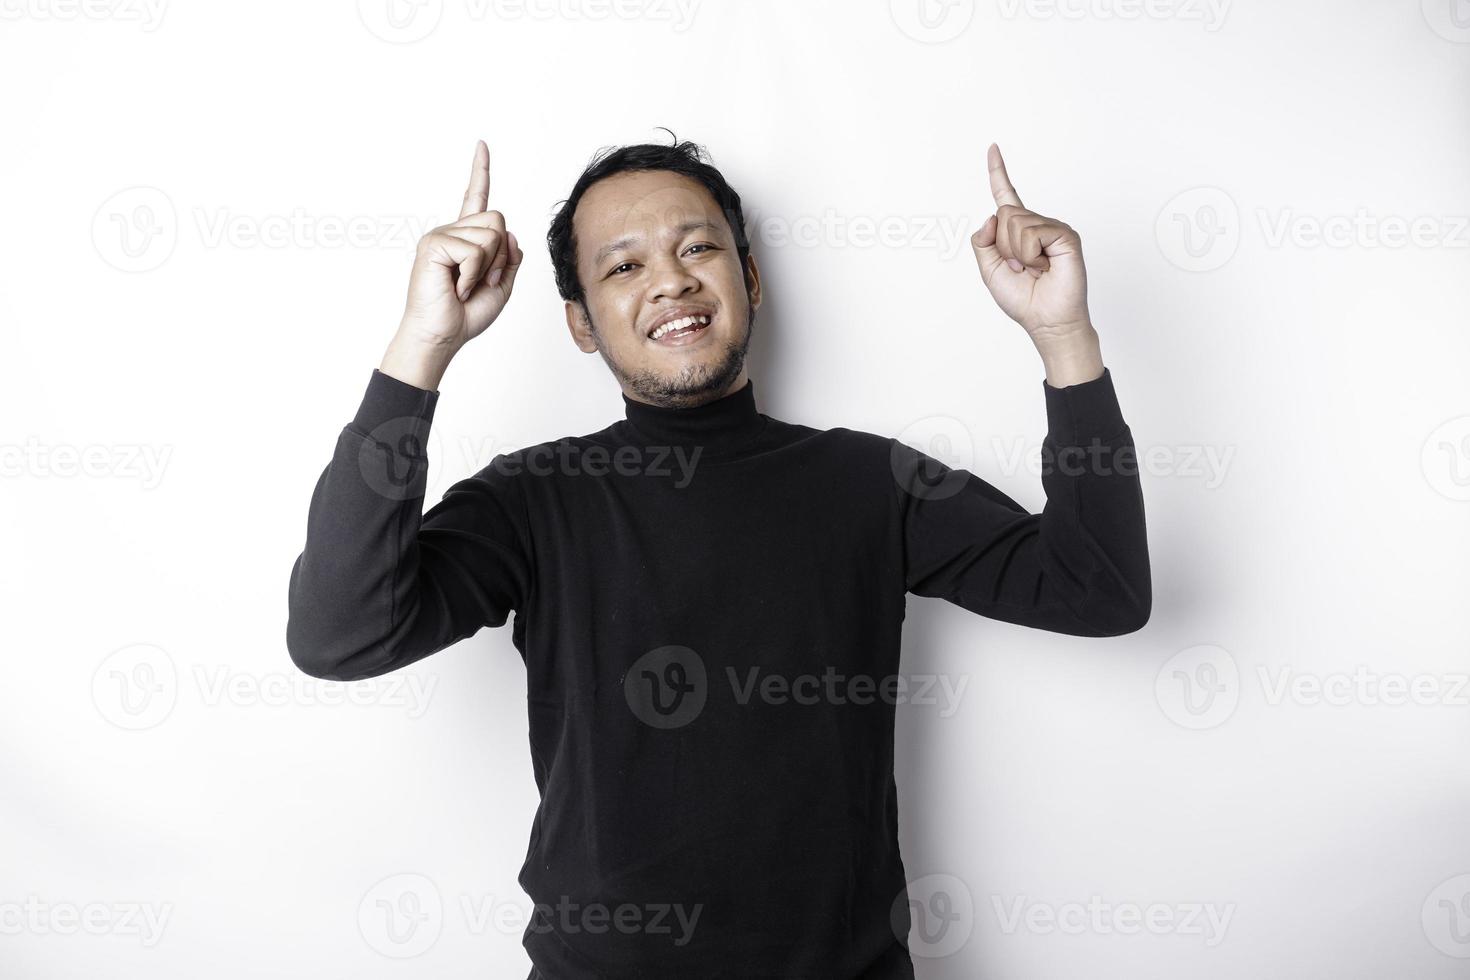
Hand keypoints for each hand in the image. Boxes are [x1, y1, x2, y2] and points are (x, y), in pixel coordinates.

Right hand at [397, 139, 523, 350]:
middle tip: (482, 281)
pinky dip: (473, 274)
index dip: (480, 172)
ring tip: (465, 286)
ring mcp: (440, 236)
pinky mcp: (433, 244)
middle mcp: (452, 232)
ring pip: (491, 234)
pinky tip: (455, 287)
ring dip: (487, 267)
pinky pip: (474, 250)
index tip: (481, 145)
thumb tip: (509, 231)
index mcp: (467, 239)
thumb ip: (510, 257)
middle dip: (501, 256)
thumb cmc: (465, 315)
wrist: (442, 336)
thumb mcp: (502, 286)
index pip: (476, 199)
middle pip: (498, 221)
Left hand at [970, 143, 1092, 348]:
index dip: (998, 171)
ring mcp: (1052, 228)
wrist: (1046, 320)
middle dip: (1003, 245)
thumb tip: (991, 216)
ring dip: (1016, 253)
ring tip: (1033, 269)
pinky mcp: (1065, 235)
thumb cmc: (1023, 299)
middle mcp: (1036, 225)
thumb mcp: (989, 271)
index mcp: (1017, 232)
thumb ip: (982, 242)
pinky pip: (1031, 233)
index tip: (992, 148)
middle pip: (1004, 213)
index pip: (1006, 196)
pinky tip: (1044, 266)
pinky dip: (1030, 255)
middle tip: (1020, 267)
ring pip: (1015, 223)